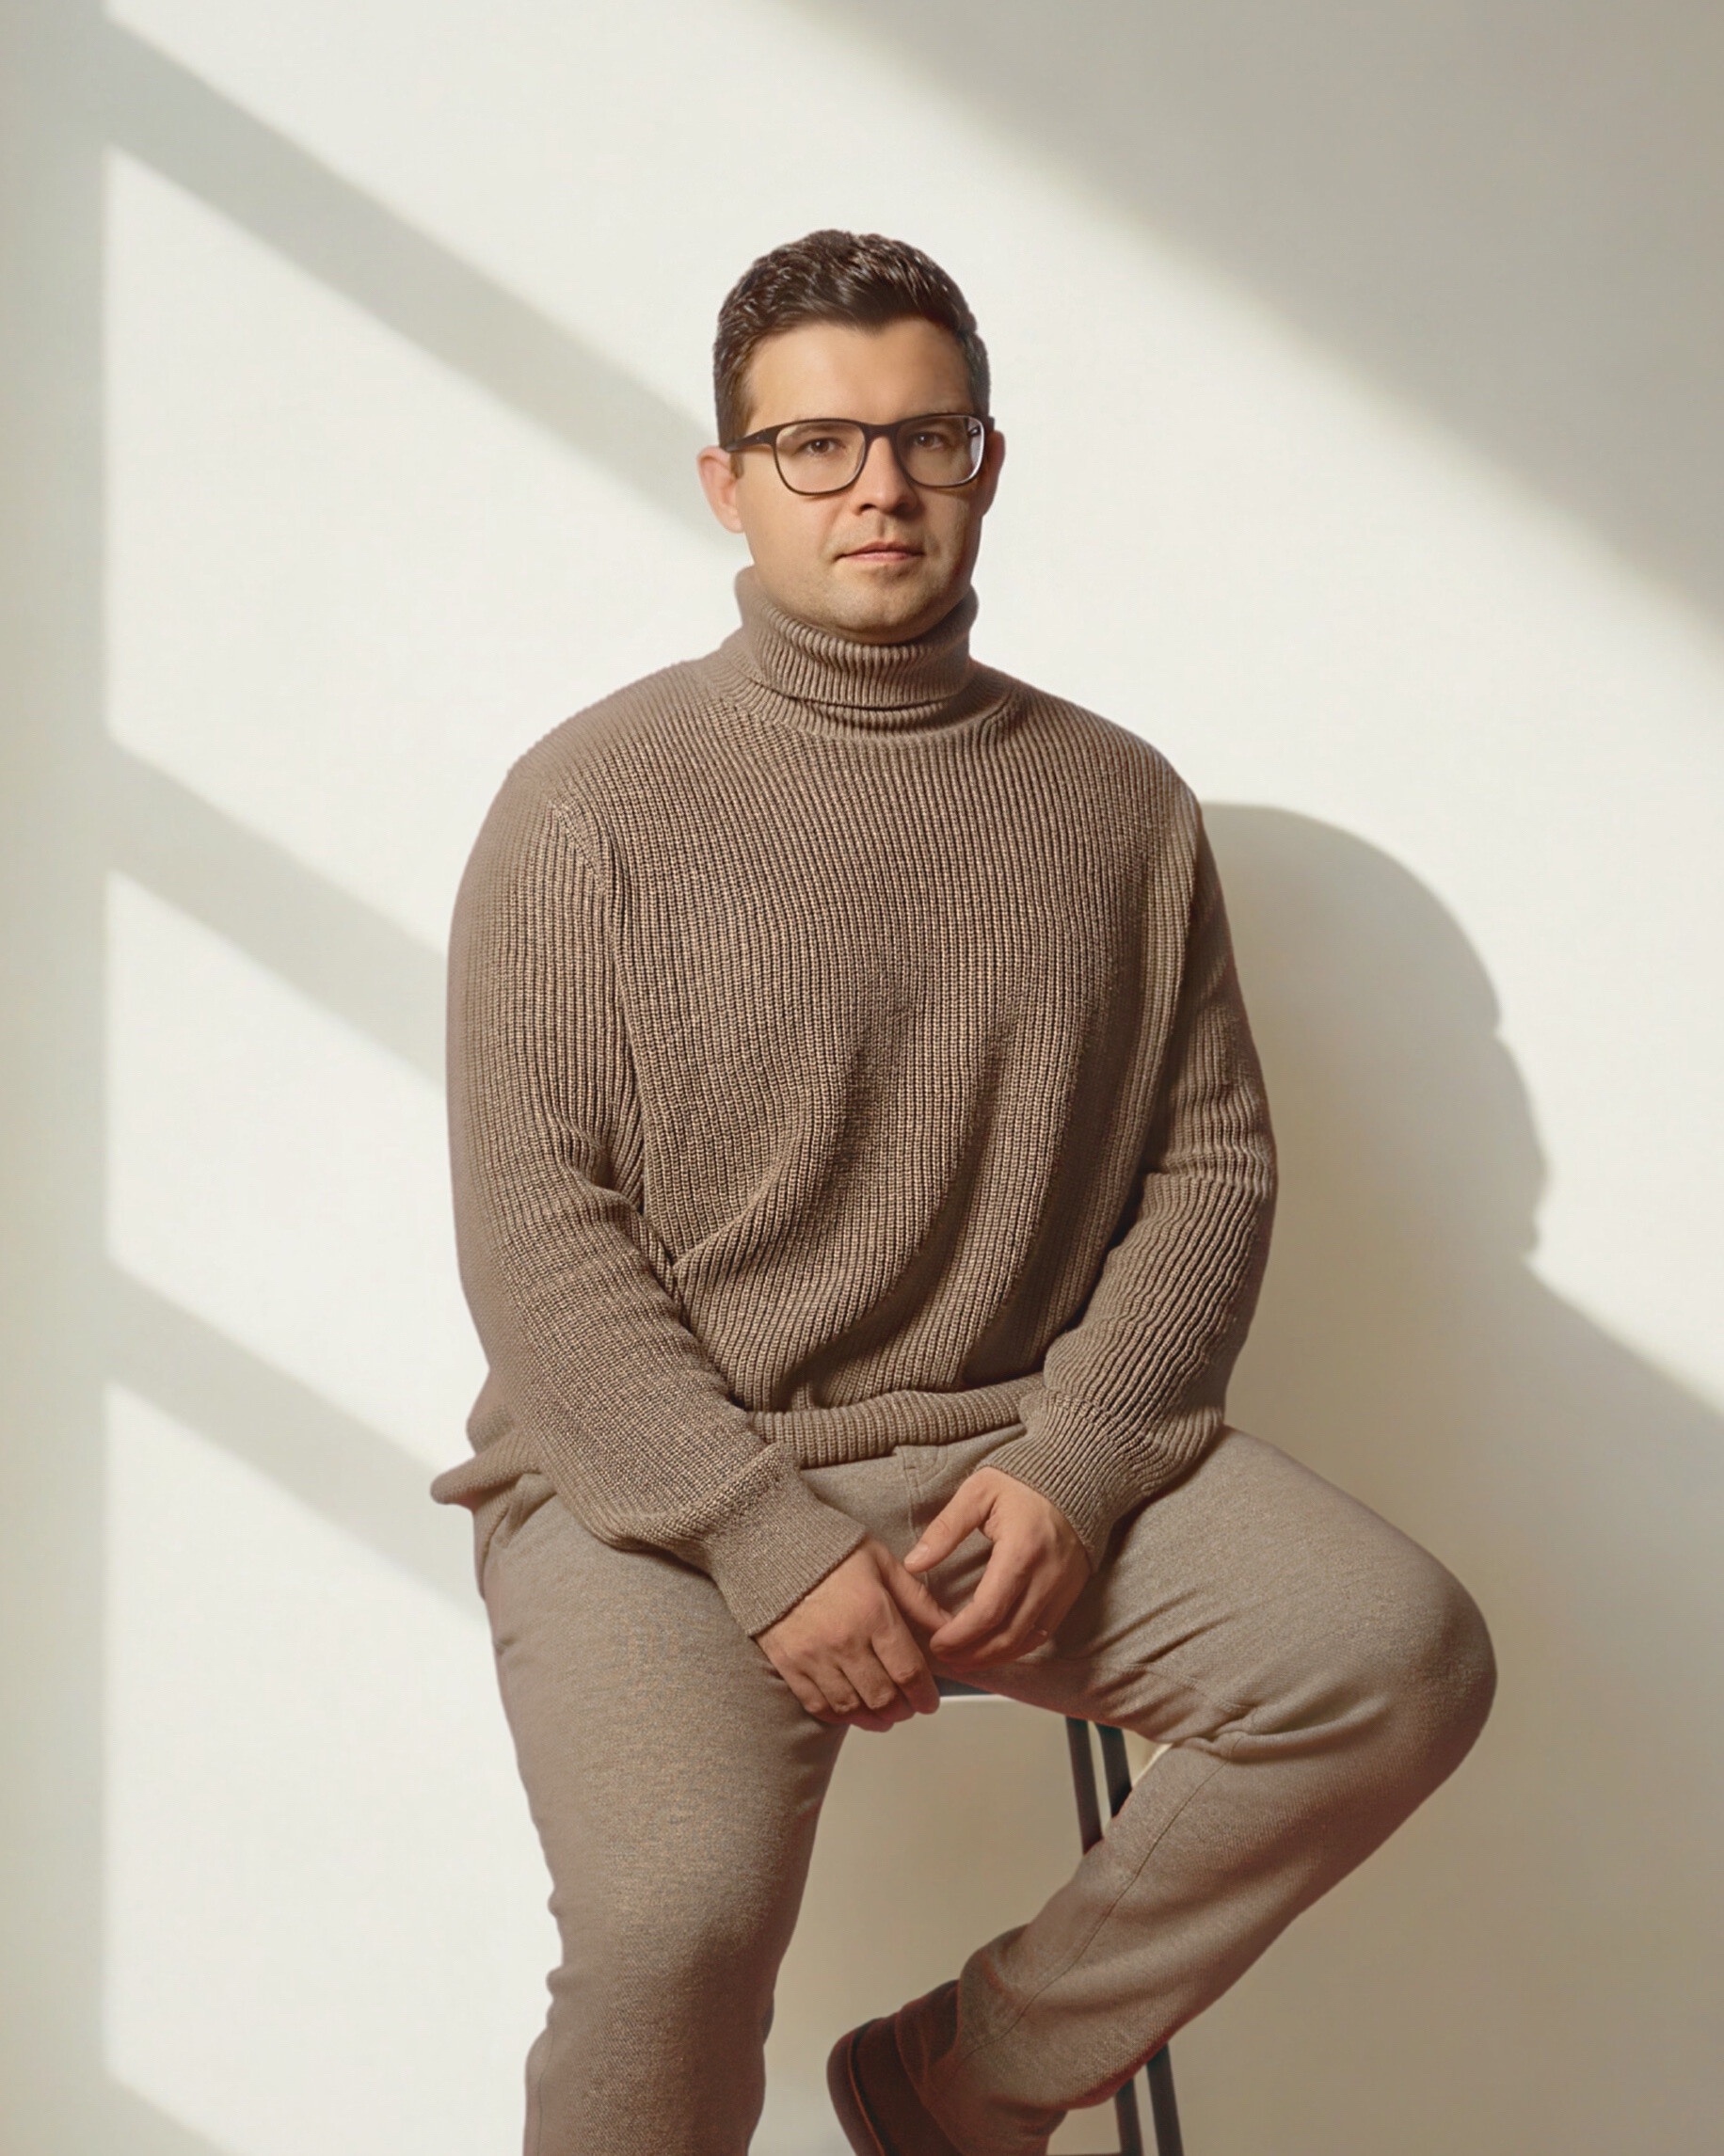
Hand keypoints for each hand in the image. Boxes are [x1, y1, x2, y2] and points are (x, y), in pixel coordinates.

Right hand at [755, 1535, 954, 1731]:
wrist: (771, 1545)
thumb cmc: (829, 1550)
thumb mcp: (883, 1563)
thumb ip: (918, 1600)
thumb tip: (949, 1627)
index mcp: (873, 1613)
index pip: (909, 1672)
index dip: (924, 1695)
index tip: (929, 1701)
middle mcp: (845, 1640)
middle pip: (883, 1697)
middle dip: (902, 1710)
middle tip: (909, 1708)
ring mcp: (814, 1656)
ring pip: (852, 1707)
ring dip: (874, 1719)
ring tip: (884, 1716)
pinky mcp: (789, 1663)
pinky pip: (818, 1705)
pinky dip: (839, 1716)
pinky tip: (851, 1711)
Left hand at [904, 1468, 1090, 1671]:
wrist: (1077, 1479)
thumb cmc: (1024, 1483)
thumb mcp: (978, 1493)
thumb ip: (945, 1529)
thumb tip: (914, 1563)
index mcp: (1021, 1552)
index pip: (988, 1612)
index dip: (960, 1635)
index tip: (937, 1642)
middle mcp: (1046, 1577)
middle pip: (1008, 1636)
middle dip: (973, 1654)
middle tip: (944, 1657)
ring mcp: (1062, 1589)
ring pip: (1027, 1641)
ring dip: (994, 1658)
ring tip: (964, 1659)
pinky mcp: (1069, 1594)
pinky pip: (1043, 1633)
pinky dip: (1017, 1647)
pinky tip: (994, 1649)